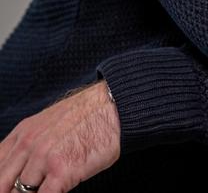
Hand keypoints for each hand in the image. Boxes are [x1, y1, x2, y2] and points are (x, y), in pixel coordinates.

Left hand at [0, 82, 119, 192]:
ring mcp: (43, 158)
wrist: (113, 106)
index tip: (9, 187)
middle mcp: (28, 145)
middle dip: (10, 192)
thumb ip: (29, 145)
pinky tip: (58, 192)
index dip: (1, 182)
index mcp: (22, 133)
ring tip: (44, 191)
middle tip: (25, 192)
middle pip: (2, 184)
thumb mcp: (48, 123)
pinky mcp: (61, 171)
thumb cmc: (87, 117)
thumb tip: (18, 172)